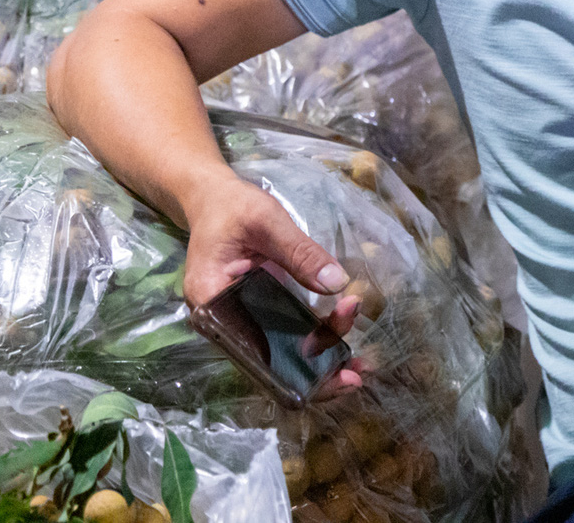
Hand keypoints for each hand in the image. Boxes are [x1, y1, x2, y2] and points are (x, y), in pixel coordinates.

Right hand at [182, 173, 363, 391]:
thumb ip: (300, 252)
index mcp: (212, 304)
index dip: (292, 366)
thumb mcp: (267, 221)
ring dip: (319, 360)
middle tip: (357, 374)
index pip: (252, 351)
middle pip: (267, 361)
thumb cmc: (233, 208)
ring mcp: (239, 319)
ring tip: (360, 365)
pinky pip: (283, 334)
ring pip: (278, 353)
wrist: (214, 199)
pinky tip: (343, 341)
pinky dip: (313, 339)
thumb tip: (337, 285)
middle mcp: (222, 322)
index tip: (332, 365)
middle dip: (314, 373)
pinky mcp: (255, 311)